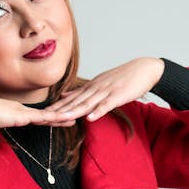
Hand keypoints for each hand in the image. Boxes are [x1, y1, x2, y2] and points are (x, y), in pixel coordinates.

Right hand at [0, 94, 75, 130]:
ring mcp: (22, 111)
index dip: (48, 117)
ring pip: (47, 115)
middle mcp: (21, 110)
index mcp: (14, 112)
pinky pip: (42, 117)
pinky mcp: (22, 115)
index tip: (58, 116)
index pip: (35, 116)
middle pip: (45, 114)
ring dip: (62, 116)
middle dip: (60, 115)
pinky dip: (54, 118)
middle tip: (75, 113)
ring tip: (76, 115)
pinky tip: (65, 118)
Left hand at [43, 57, 164, 120]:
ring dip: (74, 111)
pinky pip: (107, 105)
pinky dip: (98, 111)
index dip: (57, 107)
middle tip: (45, 118)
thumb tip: (64, 96)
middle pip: (75, 101)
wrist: (145, 69)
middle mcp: (95, 88)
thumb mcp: (100, 83)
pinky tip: (90, 118)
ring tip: (61, 119)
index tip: (43, 114)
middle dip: (60, 110)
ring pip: (88, 103)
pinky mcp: (119, 95)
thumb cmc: (124, 78)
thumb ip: (83, 92)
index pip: (71, 99)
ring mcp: (107, 91)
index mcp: (91, 87)